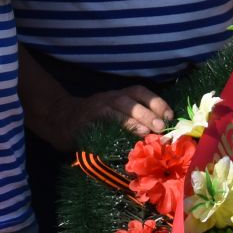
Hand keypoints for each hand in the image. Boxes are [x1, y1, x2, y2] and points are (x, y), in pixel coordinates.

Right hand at [44, 86, 174, 150]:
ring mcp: (96, 107)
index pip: (140, 92)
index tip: (170, 116)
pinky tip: (124, 141)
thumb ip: (133, 120)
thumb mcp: (114, 114)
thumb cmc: (94, 120)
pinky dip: (114, 130)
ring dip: (134, 120)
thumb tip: (160, 134)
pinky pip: (102, 123)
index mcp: (118, 95)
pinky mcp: (86, 120)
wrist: (62, 119)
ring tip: (146, 133)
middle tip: (160, 127)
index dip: (156, 102)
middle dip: (148, 112)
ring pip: (117, 109)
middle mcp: (109, 97)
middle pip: (130, 100)